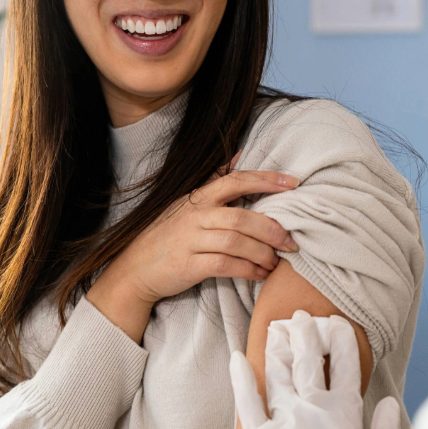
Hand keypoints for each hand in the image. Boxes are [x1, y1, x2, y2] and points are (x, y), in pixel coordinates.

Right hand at [88, 165, 299, 339]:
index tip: (293, 184)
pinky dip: (247, 270)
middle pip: (241, 217)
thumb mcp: (186, 203)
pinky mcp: (188, 265)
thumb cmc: (167, 235)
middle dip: (271, 229)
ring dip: (262, 253)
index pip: (235, 180)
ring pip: (235, 242)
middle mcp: (194, 216)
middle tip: (291, 242)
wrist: (135, 269)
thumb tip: (239, 154)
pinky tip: (260, 274)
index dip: (265, 180)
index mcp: (198, 198)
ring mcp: (190, 240)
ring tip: (276, 261)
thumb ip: (213, 180)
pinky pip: (225, 266)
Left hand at [230, 311, 401, 428]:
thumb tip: (388, 405)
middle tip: (302, 316)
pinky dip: (241, 380)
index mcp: (345, 414)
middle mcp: (312, 410)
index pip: (345, 365)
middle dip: (305, 334)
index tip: (338, 323)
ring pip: (278, 373)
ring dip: (277, 347)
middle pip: (308, 361)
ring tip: (277, 328)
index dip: (342, 340)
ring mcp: (283, 422)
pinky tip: (236, 359)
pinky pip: (247, 403)